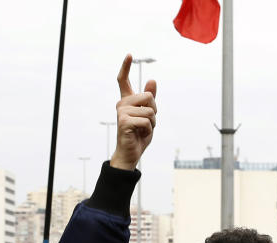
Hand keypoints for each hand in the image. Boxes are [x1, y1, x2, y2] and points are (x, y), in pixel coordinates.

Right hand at [110, 54, 157, 170]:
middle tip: (146, 123)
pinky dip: (148, 129)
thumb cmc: (139, 135)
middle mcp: (122, 103)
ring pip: (150, 110)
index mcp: (127, 101)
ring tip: (143, 130)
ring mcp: (121, 112)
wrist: (131, 153)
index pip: (123, 81)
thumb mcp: (148, 115)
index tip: (129, 55)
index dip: (126, 67)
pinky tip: (140, 134)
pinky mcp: (124, 121)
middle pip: (149, 96)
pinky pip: (146, 120)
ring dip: (152, 123)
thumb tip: (152, 80)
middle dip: (154, 111)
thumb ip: (150, 98)